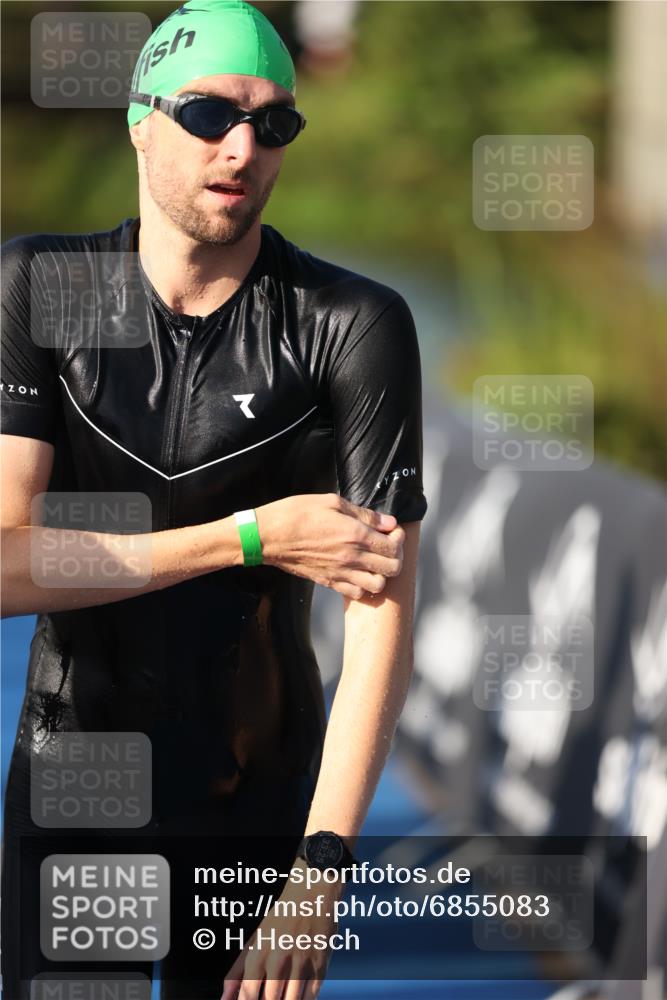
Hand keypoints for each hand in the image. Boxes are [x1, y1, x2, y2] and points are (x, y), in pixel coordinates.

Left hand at [220, 860, 342, 999]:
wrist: (312, 893)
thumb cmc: (280, 918)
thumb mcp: (255, 940)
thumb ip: (237, 971)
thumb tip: (224, 998)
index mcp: (260, 952)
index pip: (248, 994)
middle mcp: (279, 959)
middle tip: (269, 996)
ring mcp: (301, 963)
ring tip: (282, 995)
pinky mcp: (321, 966)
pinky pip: (311, 997)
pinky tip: (296, 996)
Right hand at [256, 493, 403, 598]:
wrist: (268, 536)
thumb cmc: (296, 514)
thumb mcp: (331, 502)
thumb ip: (364, 514)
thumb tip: (387, 521)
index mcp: (355, 535)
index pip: (394, 546)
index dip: (399, 538)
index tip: (391, 530)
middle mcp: (352, 558)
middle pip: (393, 568)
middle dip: (395, 556)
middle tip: (386, 545)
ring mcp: (340, 573)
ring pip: (378, 585)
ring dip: (381, 573)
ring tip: (373, 560)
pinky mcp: (328, 582)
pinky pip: (356, 593)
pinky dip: (362, 585)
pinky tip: (356, 570)